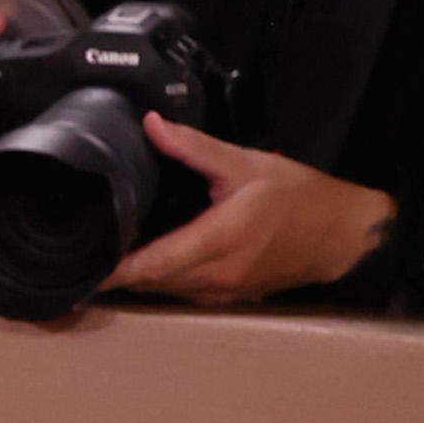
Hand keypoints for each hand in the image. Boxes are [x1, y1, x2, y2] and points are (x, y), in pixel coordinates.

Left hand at [100, 116, 394, 307]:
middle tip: (82, 252)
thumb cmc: (299, 196)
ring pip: (164, 290)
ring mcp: (220, 293)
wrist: (341, 235)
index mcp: (217, 242)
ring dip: (137, 278)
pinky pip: (182, 291)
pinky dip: (161, 279)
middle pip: (150, 281)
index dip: (114, 270)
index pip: (152, 264)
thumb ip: (194, 147)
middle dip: (117, 271)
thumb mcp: (246, 163)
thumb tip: (153, 125)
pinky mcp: (227, 297)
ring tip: (105, 256)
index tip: (82, 267)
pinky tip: (146, 260)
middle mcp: (214, 276)